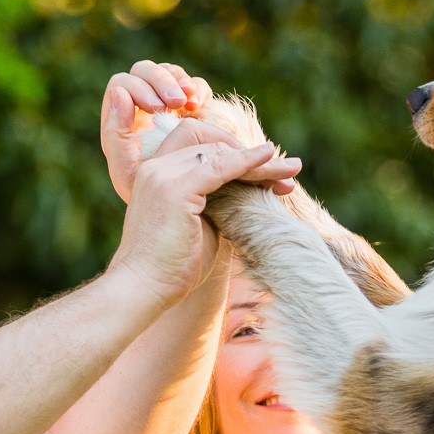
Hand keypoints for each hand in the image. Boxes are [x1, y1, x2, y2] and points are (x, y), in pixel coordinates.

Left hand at [100, 61, 211, 201]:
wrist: (182, 209)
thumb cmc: (148, 197)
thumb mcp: (127, 173)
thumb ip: (116, 137)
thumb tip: (119, 92)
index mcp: (120, 119)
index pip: (123, 84)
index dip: (139, 88)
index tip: (156, 108)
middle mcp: (141, 105)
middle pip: (146, 71)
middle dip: (162, 82)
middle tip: (177, 102)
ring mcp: (167, 103)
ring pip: (170, 73)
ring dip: (181, 81)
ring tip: (192, 103)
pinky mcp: (193, 109)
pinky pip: (195, 86)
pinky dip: (199, 90)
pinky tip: (201, 106)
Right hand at [111, 136, 301, 304]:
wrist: (142, 289)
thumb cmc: (171, 267)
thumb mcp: (199, 224)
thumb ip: (217, 202)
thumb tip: (250, 192)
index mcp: (157, 174)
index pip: (200, 145)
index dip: (235, 153)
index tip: (267, 171)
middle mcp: (156, 167)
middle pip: (212, 145)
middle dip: (252, 156)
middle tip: (287, 171)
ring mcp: (163, 175)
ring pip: (219, 153)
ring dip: (258, 162)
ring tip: (290, 170)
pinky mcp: (175, 189)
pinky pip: (219, 167)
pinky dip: (246, 162)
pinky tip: (268, 159)